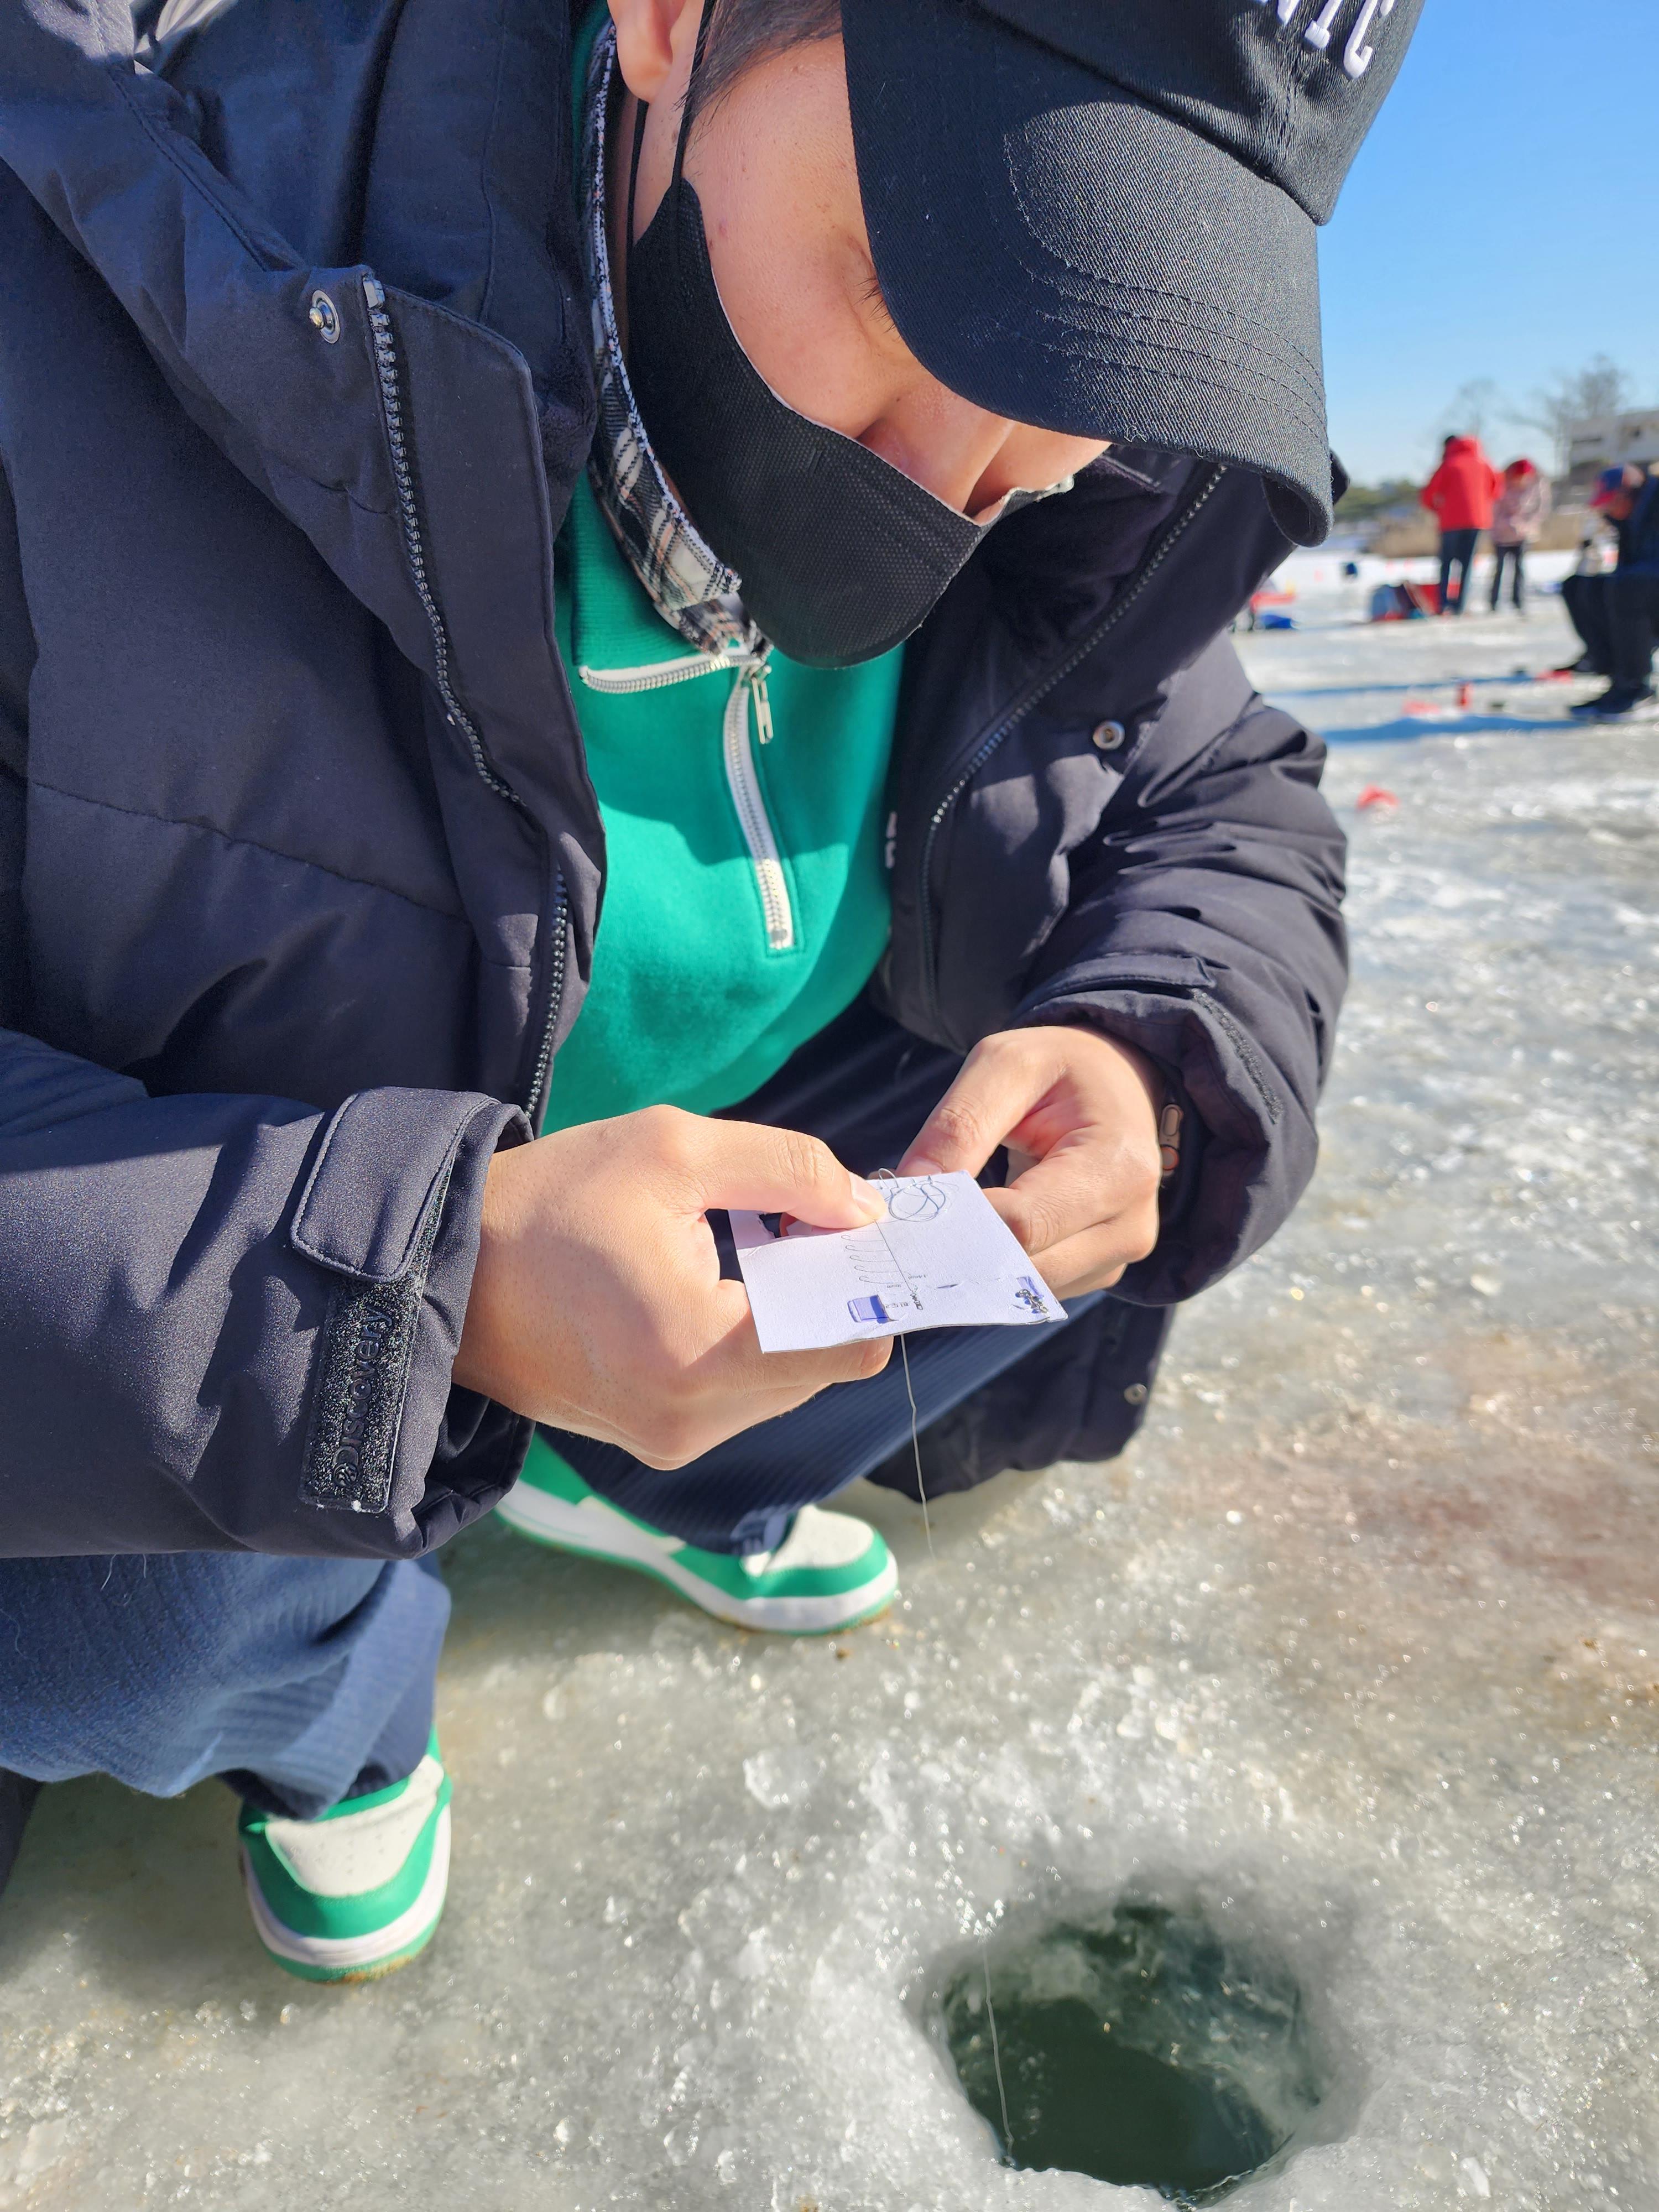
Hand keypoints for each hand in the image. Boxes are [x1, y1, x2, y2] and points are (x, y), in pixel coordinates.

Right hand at [454, 1106, 890, 1465]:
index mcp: (698, 1352)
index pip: (849, 1345)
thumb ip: (790, 1171)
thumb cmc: (551, 1201)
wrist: (443, 1269)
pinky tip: (706, 1293)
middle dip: (824, 1300)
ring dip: (784, 1325)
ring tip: (740, 1257)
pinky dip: (745, 1350)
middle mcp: (691, 1418)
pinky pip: (740, 1399)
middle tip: (797, 1230)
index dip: (866, 1285)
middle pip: (825, 1367)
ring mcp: (671, 1441)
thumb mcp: (673, 1150)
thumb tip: (866, 1207)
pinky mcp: (655, 1442)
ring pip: (786, 1386)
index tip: (854, 1232)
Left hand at [898, 1025, 1162, 1296]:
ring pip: (1022, 1288)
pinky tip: (977, 1230)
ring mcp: (1115, 1256)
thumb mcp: (1008, 1066)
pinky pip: (1031, 1287)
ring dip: (974, 1262)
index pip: (1025, 1223)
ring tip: (946, 1217)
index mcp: (1118, 1168)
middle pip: (1023, 1267)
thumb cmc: (1064, 1070)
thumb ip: (959, 1124)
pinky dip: (994, 1265)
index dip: (959, 1223)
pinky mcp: (1097, 1271)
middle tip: (906, 1223)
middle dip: (958, 1249)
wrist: (1120, 1085)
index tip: (904, 1209)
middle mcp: (1128, 1226)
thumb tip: (909, 1185)